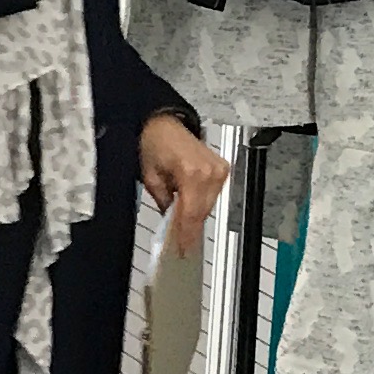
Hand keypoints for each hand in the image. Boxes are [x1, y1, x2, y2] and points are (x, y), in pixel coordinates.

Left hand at [139, 109, 229, 254]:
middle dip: (189, 227)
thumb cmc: (154, 143)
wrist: (163, 123)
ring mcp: (219, 170)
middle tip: (179, 242)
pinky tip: (188, 204)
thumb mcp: (150, 177)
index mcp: (192, 172)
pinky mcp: (222, 169)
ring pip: (209, 206)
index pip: (191, 213)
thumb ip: (163, 202)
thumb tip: (171, 222)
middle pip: (202, 212)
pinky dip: (201, 202)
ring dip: (195, 215)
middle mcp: (210, 171)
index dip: (187, 234)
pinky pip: (213, 195)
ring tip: (180, 220)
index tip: (183, 250)